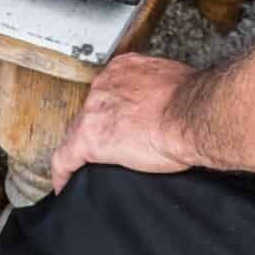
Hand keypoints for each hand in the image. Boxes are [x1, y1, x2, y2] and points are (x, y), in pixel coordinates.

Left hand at [50, 53, 203, 193]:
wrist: (192, 116)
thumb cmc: (192, 103)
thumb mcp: (174, 84)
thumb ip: (161, 92)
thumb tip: (168, 105)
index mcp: (124, 70)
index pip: (108, 91)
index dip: (112, 109)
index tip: (119, 120)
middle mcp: (104, 85)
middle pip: (91, 110)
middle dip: (100, 126)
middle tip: (115, 144)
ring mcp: (93, 111)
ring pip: (77, 132)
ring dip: (83, 148)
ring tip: (88, 165)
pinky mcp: (89, 139)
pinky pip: (64, 158)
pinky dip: (62, 173)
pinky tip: (64, 185)